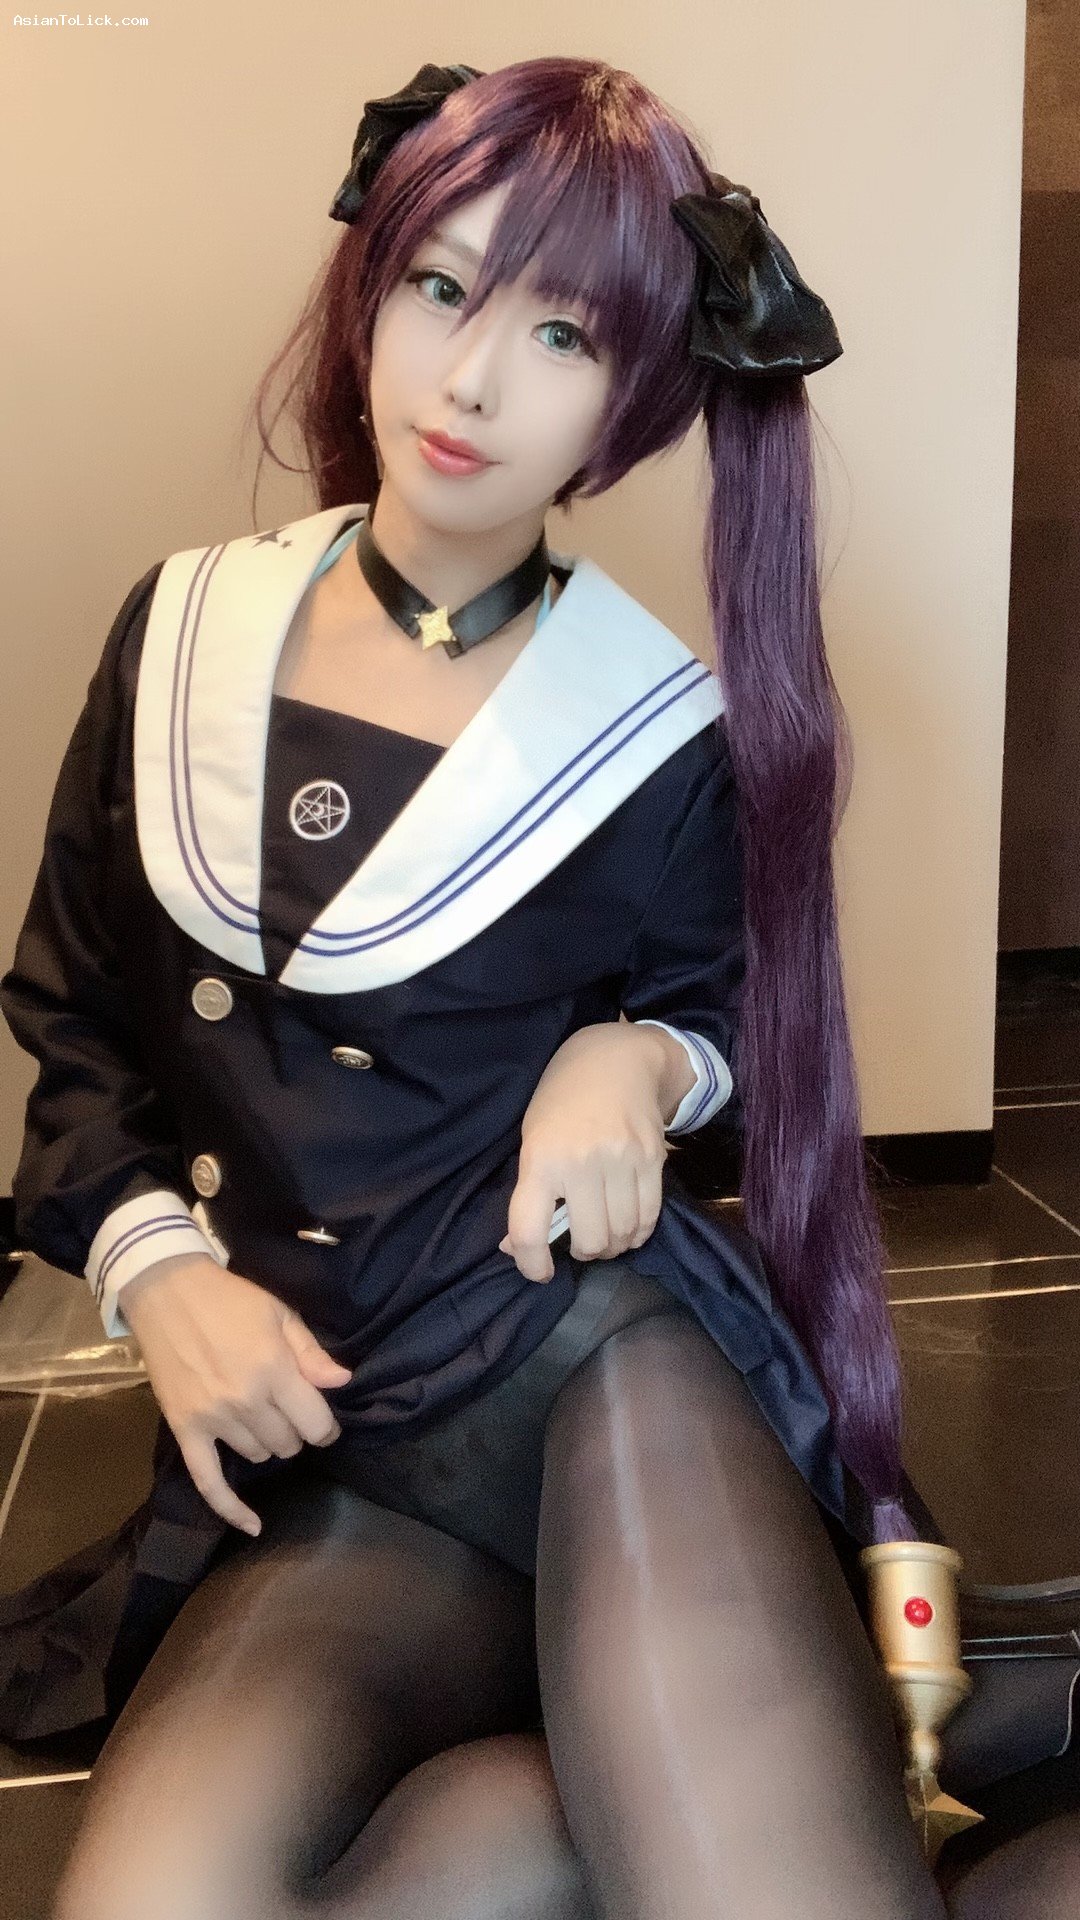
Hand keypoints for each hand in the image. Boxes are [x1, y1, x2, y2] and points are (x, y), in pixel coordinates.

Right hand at [120, 1253, 351, 1535]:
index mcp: (275, 1370)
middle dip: (295, 1430)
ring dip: (266, 1442)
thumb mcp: (280, 1314)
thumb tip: (343, 1382)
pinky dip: (231, 1509)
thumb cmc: (230, 1299)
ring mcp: (213, 1419)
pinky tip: (254, 1527)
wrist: (167, 1292)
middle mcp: (246, 1401)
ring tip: (259, 1416)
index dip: (325, 1426)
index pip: (315, 1423)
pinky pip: (208, 1482)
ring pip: (258, 1456)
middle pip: (288, 1444)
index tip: (322, 1420)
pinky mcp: (185, 1430)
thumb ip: (311, 1353)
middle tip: (287, 1408)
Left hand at [498, 1023, 673, 1282]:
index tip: (538, 1271)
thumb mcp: (532, 1138)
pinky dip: (638, 1233)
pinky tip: (628, 1228)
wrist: (615, 1058)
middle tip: (580, 1243)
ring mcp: (622, 1160)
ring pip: (622, 1235)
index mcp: (541, 1158)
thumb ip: (528, 1193)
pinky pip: (649, 1216)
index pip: (530, 1229)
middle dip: (584, 1253)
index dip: (531, 1264)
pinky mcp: (654, 1159)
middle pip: (589, 1240)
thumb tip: (517, 1248)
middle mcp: (582, 1162)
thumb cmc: (562, 1099)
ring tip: (605, 1236)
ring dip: (613, 1246)